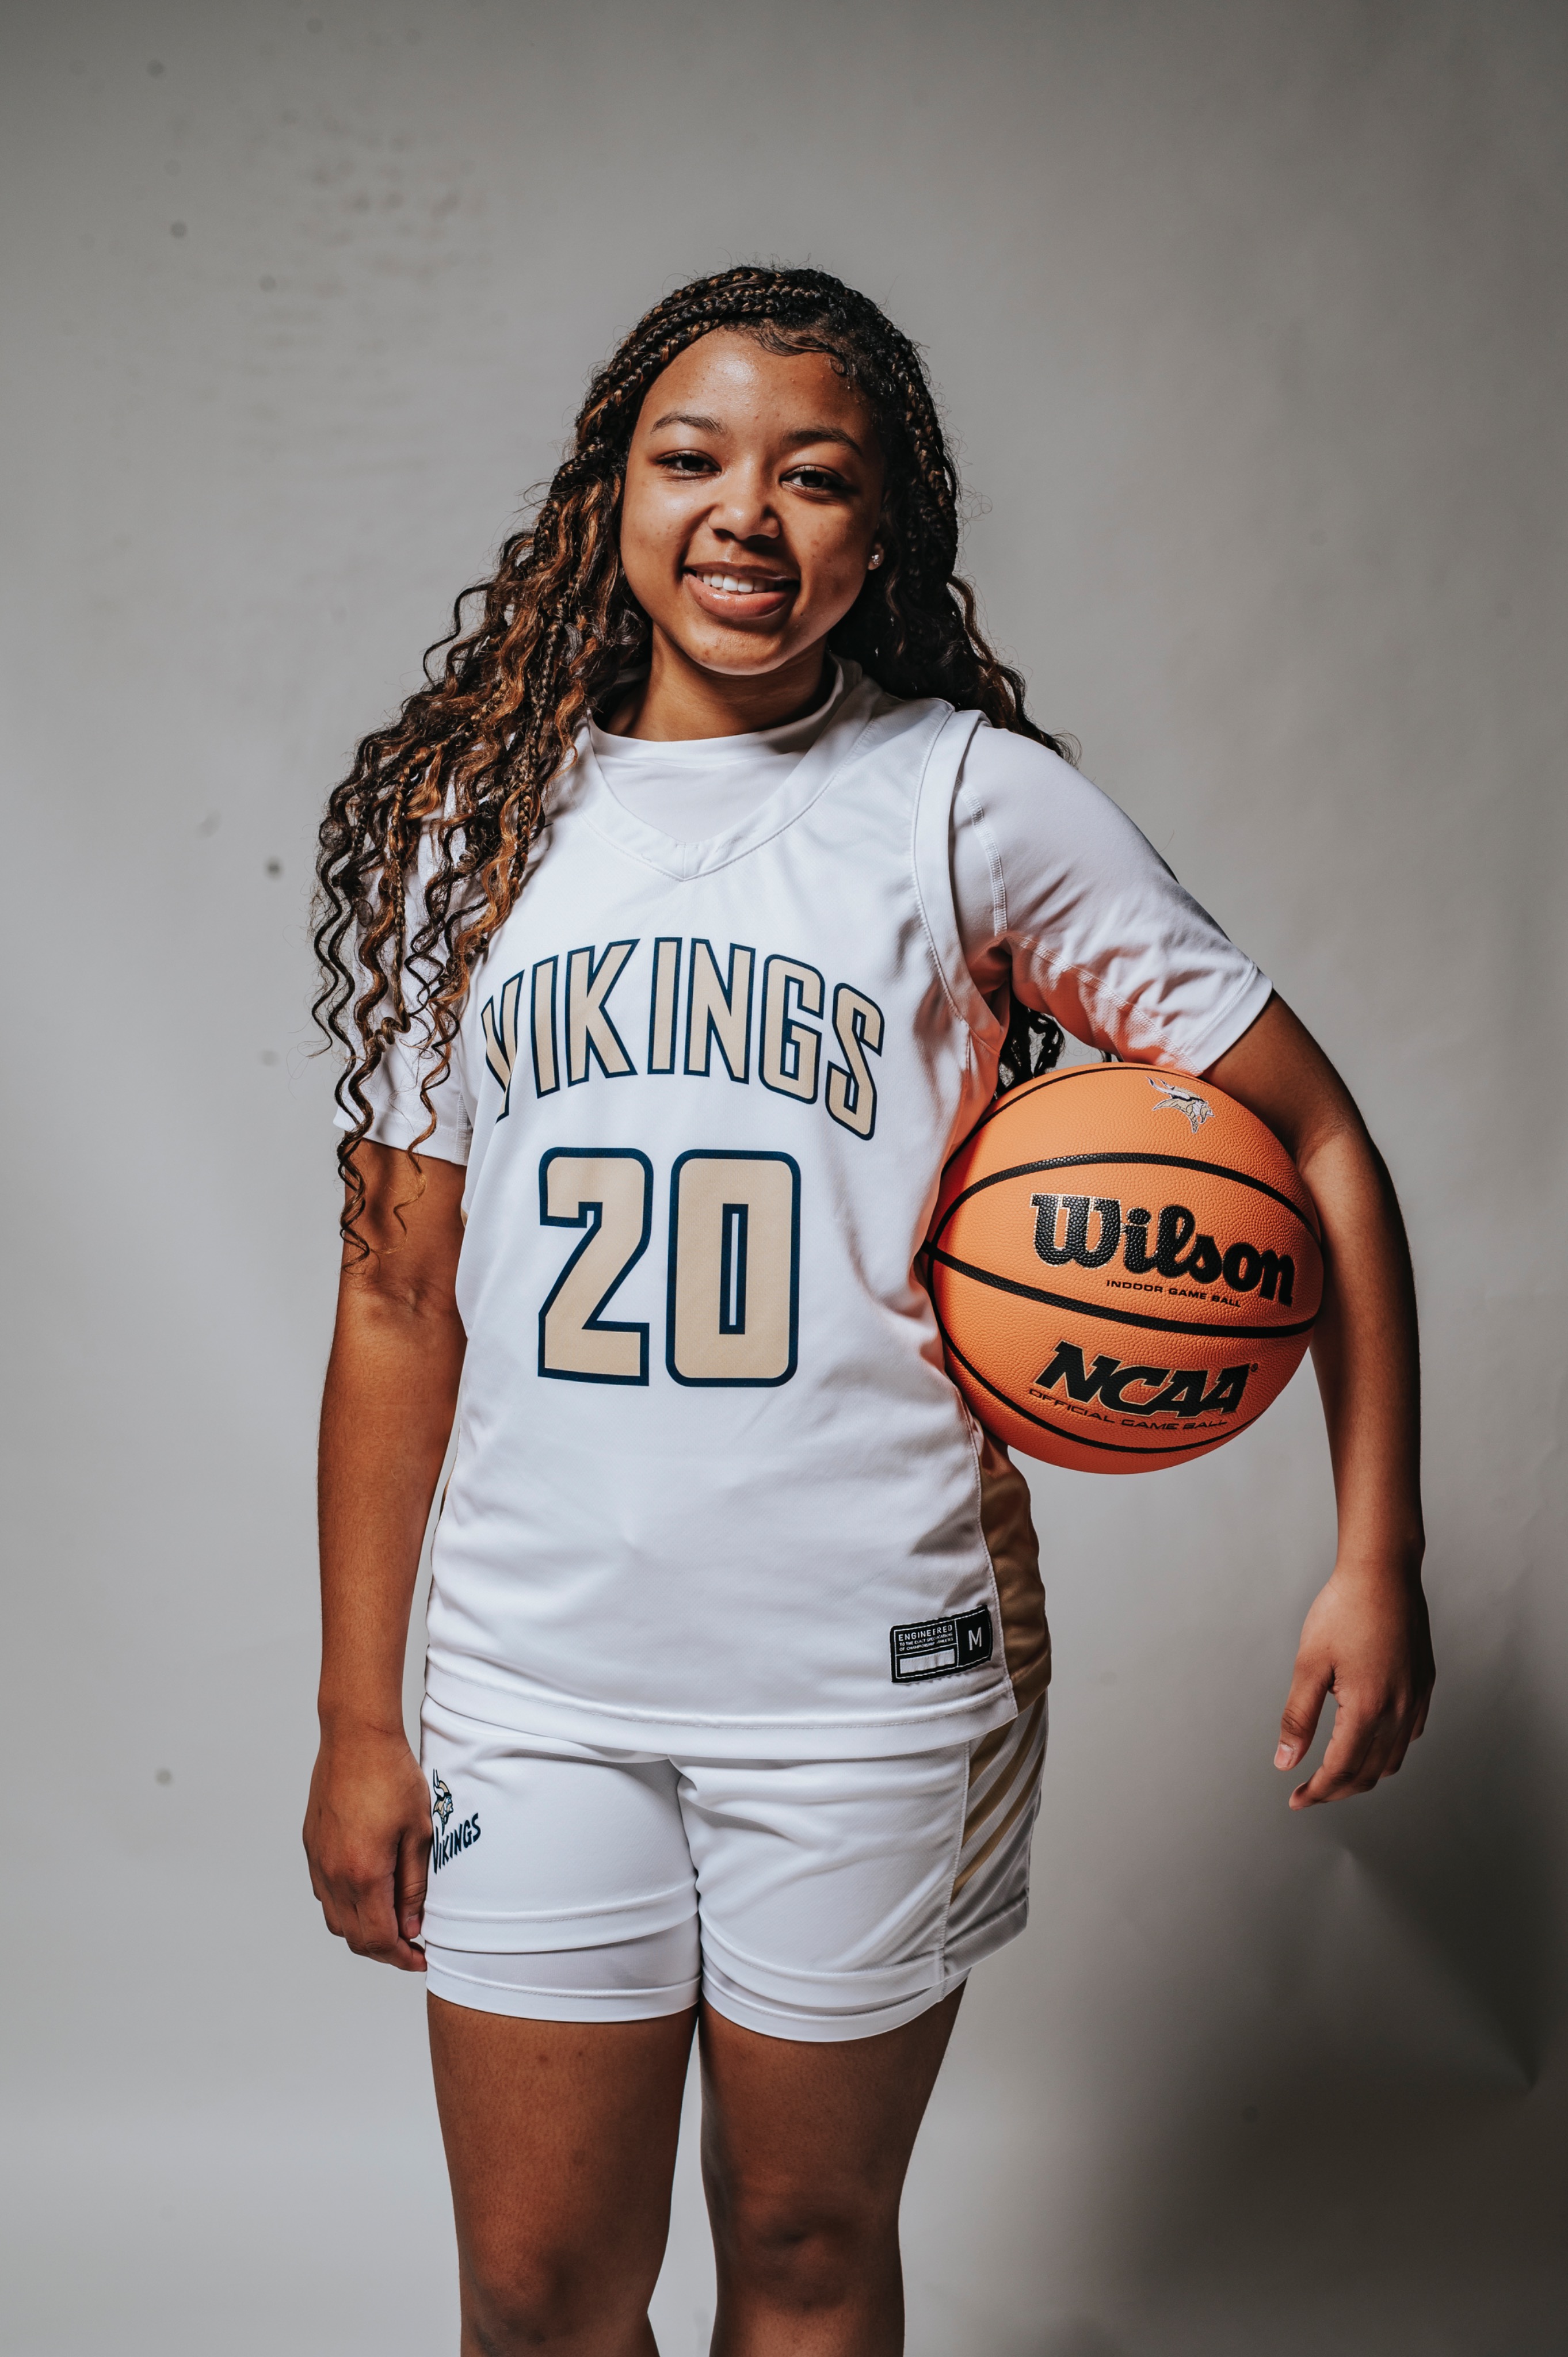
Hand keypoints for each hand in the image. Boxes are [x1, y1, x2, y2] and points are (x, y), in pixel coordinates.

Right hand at [304, 1723, 431, 1968]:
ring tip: (393, 1920)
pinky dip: (346, 1907)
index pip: (379, 1940)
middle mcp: (334, 1875)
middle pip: (354, 1938)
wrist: (355, 1738)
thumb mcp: (418, 1833)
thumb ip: (414, 1886)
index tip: (421, 1957)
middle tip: (412, 1944)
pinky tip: (369, 1892)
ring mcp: (319, 1862)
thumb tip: (411, 1927)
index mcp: (364, 1874)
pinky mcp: (312, 1847)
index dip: (402, 1957)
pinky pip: (325, 1895)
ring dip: (363, 1931)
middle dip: (384, 1950)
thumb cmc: (392, 1777)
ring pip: (336, 1921)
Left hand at [1275, 1562, 1433, 1808]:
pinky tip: (1370, 1741)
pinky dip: (1389, 1749)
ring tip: (1336, 1773)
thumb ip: (1298, 1717)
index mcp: (1369, 1709)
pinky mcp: (1425, 1684)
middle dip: (1338, 1789)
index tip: (1296, 1799)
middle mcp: (1400, 1711)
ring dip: (1364, 1773)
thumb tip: (1285, 1761)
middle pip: (1369, 1772)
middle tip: (1309, 1791)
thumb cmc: (1343, 1611)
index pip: (1342, 1770)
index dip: (1317, 1791)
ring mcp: (1417, 1698)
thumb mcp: (1309, 1664)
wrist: (1384, 1573)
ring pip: (1393, 1758)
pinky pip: (1411, 1734)